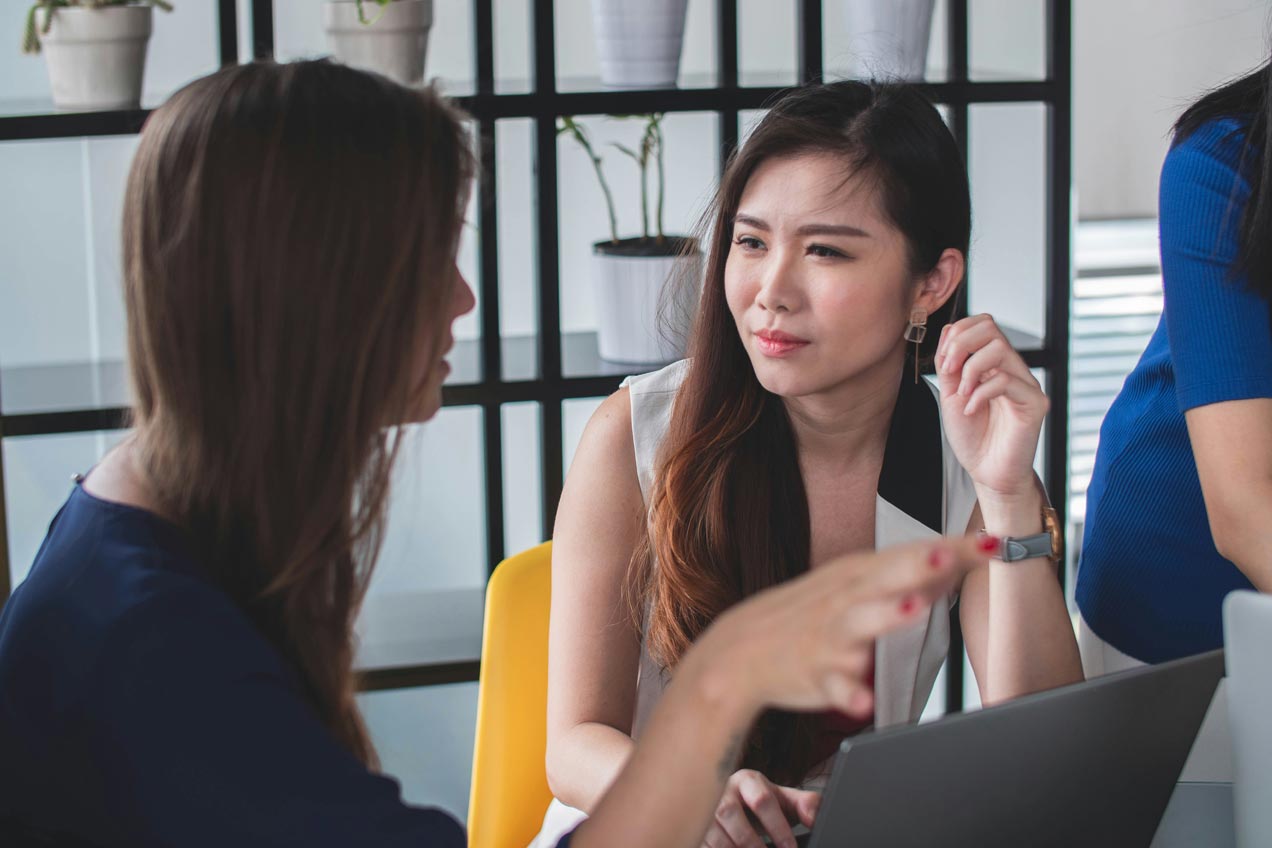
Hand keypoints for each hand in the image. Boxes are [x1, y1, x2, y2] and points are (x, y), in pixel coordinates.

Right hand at [688, 536, 991, 719]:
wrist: (741, 650)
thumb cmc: (806, 615)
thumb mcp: (853, 585)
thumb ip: (907, 577)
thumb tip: (958, 560)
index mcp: (858, 574)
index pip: (913, 555)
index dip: (955, 549)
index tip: (995, 543)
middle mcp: (845, 599)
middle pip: (886, 577)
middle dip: (918, 564)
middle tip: (951, 553)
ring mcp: (830, 636)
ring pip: (859, 624)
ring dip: (886, 615)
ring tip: (913, 608)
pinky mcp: (815, 674)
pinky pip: (834, 687)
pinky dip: (848, 694)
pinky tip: (863, 702)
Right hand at [701, 770, 818, 847]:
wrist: (736, 804)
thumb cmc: (762, 803)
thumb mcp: (785, 800)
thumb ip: (806, 805)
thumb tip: (816, 817)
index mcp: (747, 780)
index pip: (762, 800)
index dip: (778, 828)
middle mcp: (723, 790)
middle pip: (731, 814)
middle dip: (753, 842)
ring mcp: (706, 808)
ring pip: (715, 833)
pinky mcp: (697, 826)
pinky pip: (704, 844)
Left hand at [934, 314, 1047, 500]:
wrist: (987, 472)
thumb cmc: (972, 437)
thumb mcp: (951, 394)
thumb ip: (950, 364)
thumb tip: (950, 330)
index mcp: (993, 364)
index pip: (982, 324)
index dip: (958, 333)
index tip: (943, 362)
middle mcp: (1013, 368)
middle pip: (991, 326)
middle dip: (961, 344)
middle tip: (949, 371)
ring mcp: (1026, 384)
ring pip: (1000, 349)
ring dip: (970, 369)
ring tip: (962, 394)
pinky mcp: (1035, 403)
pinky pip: (1007, 381)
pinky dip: (980, 393)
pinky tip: (971, 410)